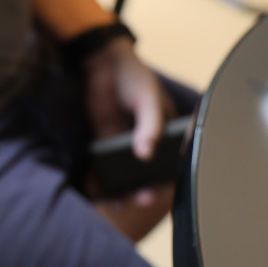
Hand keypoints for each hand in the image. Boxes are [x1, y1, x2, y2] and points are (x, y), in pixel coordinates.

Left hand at [80, 37, 175, 208]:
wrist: (101, 62)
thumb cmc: (134, 78)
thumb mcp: (147, 100)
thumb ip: (149, 126)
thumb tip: (145, 154)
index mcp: (167, 131)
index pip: (171, 161)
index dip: (167, 178)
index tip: (162, 191)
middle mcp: (148, 141)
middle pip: (147, 171)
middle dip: (144, 188)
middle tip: (140, 200)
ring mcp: (125, 142)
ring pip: (124, 171)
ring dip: (121, 188)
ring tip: (117, 204)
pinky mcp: (103, 140)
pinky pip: (102, 163)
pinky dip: (99, 177)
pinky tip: (96, 190)